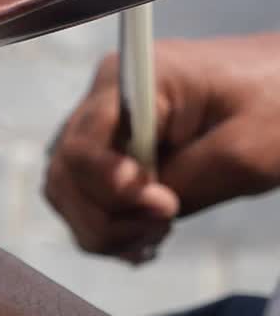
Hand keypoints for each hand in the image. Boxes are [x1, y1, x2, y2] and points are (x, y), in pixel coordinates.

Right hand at [45, 33, 279, 261]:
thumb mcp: (249, 148)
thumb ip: (189, 180)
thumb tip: (143, 207)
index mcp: (130, 81)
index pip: (81, 149)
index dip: (111, 190)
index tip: (166, 207)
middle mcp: (103, 100)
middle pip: (66, 175)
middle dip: (106, 218)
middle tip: (164, 227)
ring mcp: (104, 125)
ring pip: (68, 190)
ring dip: (104, 227)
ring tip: (157, 234)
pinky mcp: (113, 149)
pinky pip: (86, 195)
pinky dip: (109, 226)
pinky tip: (146, 234)